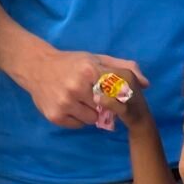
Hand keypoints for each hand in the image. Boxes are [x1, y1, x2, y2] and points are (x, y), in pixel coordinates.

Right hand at [19, 49, 149, 128]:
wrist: (37, 67)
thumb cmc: (71, 62)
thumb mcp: (96, 58)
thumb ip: (123, 67)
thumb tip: (147, 84)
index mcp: (88, 70)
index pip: (115, 92)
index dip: (117, 96)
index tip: (113, 94)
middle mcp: (76, 87)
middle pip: (105, 108)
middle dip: (102, 104)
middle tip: (93, 96)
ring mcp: (64, 103)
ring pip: (92, 119)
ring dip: (90, 112)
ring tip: (81, 100)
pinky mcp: (55, 116)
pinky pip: (78, 125)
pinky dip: (77, 118)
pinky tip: (71, 106)